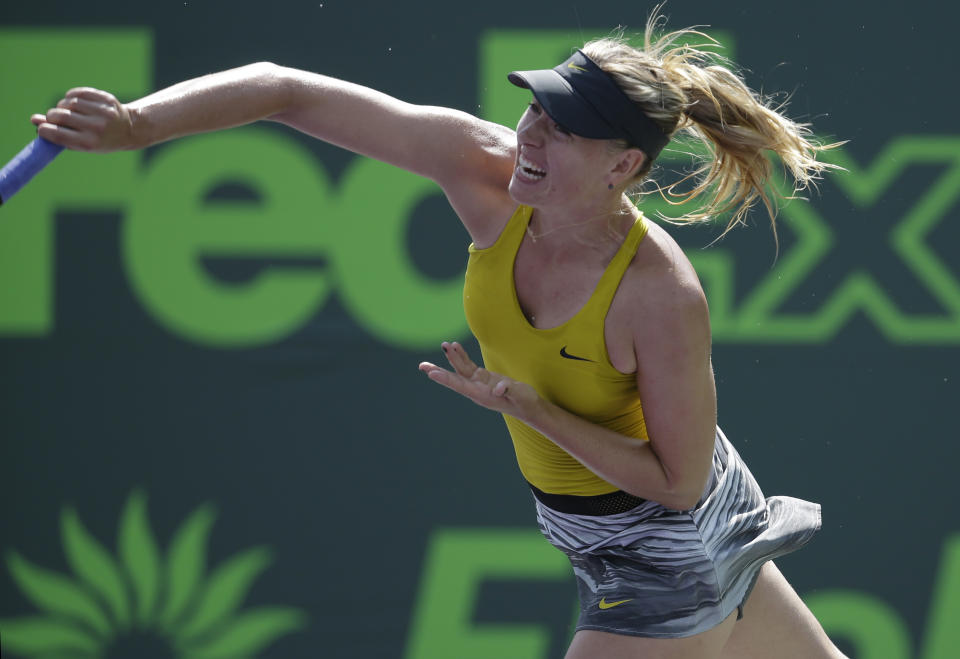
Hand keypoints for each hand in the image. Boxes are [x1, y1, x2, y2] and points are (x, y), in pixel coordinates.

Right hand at [30, 88, 133, 151]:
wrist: (129, 130)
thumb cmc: (99, 139)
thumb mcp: (81, 143)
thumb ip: (58, 134)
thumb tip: (34, 119)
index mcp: (89, 143)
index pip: (56, 134)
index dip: (44, 130)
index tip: (42, 128)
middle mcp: (97, 127)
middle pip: (60, 116)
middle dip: (52, 117)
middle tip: (54, 119)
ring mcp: (103, 112)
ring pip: (68, 102)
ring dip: (63, 106)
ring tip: (68, 112)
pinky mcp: (106, 99)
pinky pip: (79, 93)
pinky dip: (72, 96)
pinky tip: (76, 103)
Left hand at [419, 341, 542, 420]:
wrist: (529, 406)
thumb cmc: (525, 402)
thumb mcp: (521, 395)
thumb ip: (509, 389)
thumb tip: (497, 387)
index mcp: (482, 395)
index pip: (460, 386)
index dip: (446, 379)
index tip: (432, 374)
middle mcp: (476, 390)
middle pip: (454, 379)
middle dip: (439, 371)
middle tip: (422, 366)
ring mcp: (478, 384)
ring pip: (460, 369)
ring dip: (451, 358)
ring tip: (444, 345)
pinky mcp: (482, 378)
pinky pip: (468, 366)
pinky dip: (461, 356)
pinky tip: (455, 347)